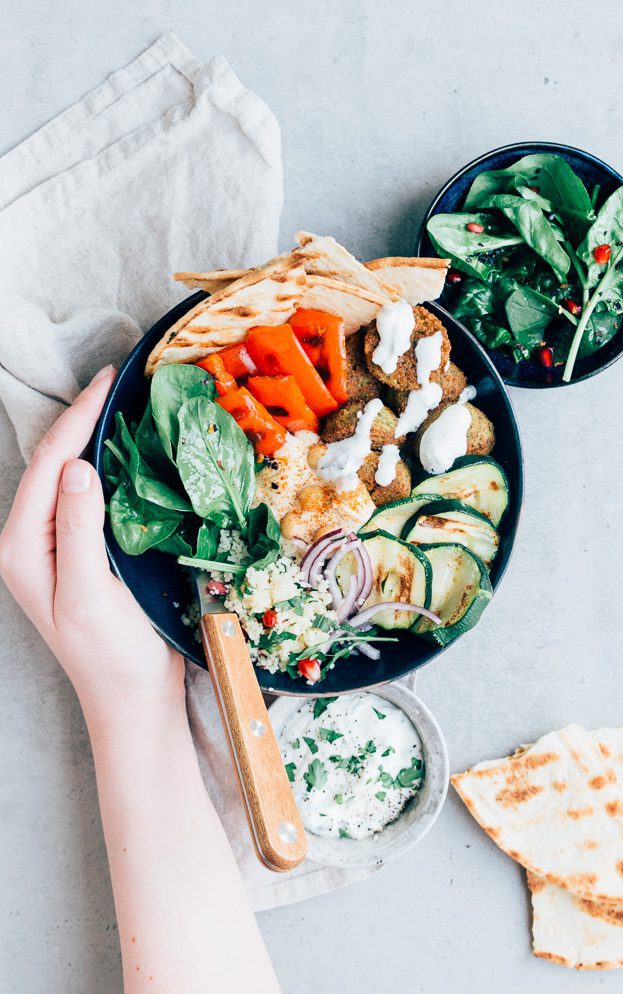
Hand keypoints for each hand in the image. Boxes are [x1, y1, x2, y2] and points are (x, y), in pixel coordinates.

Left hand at [0, 365, 184, 731]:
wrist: (132, 699)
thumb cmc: (112, 655)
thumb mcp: (90, 595)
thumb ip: (79, 531)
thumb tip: (78, 467)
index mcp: (24, 547)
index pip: (50, 466)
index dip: (77, 419)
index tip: (108, 380)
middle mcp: (31, 540)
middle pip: (52, 464)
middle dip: (81, 418)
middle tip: (117, 380)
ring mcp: (55, 546)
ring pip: (68, 477)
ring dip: (92, 438)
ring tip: (121, 403)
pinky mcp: (79, 552)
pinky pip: (86, 496)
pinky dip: (105, 466)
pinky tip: (127, 451)